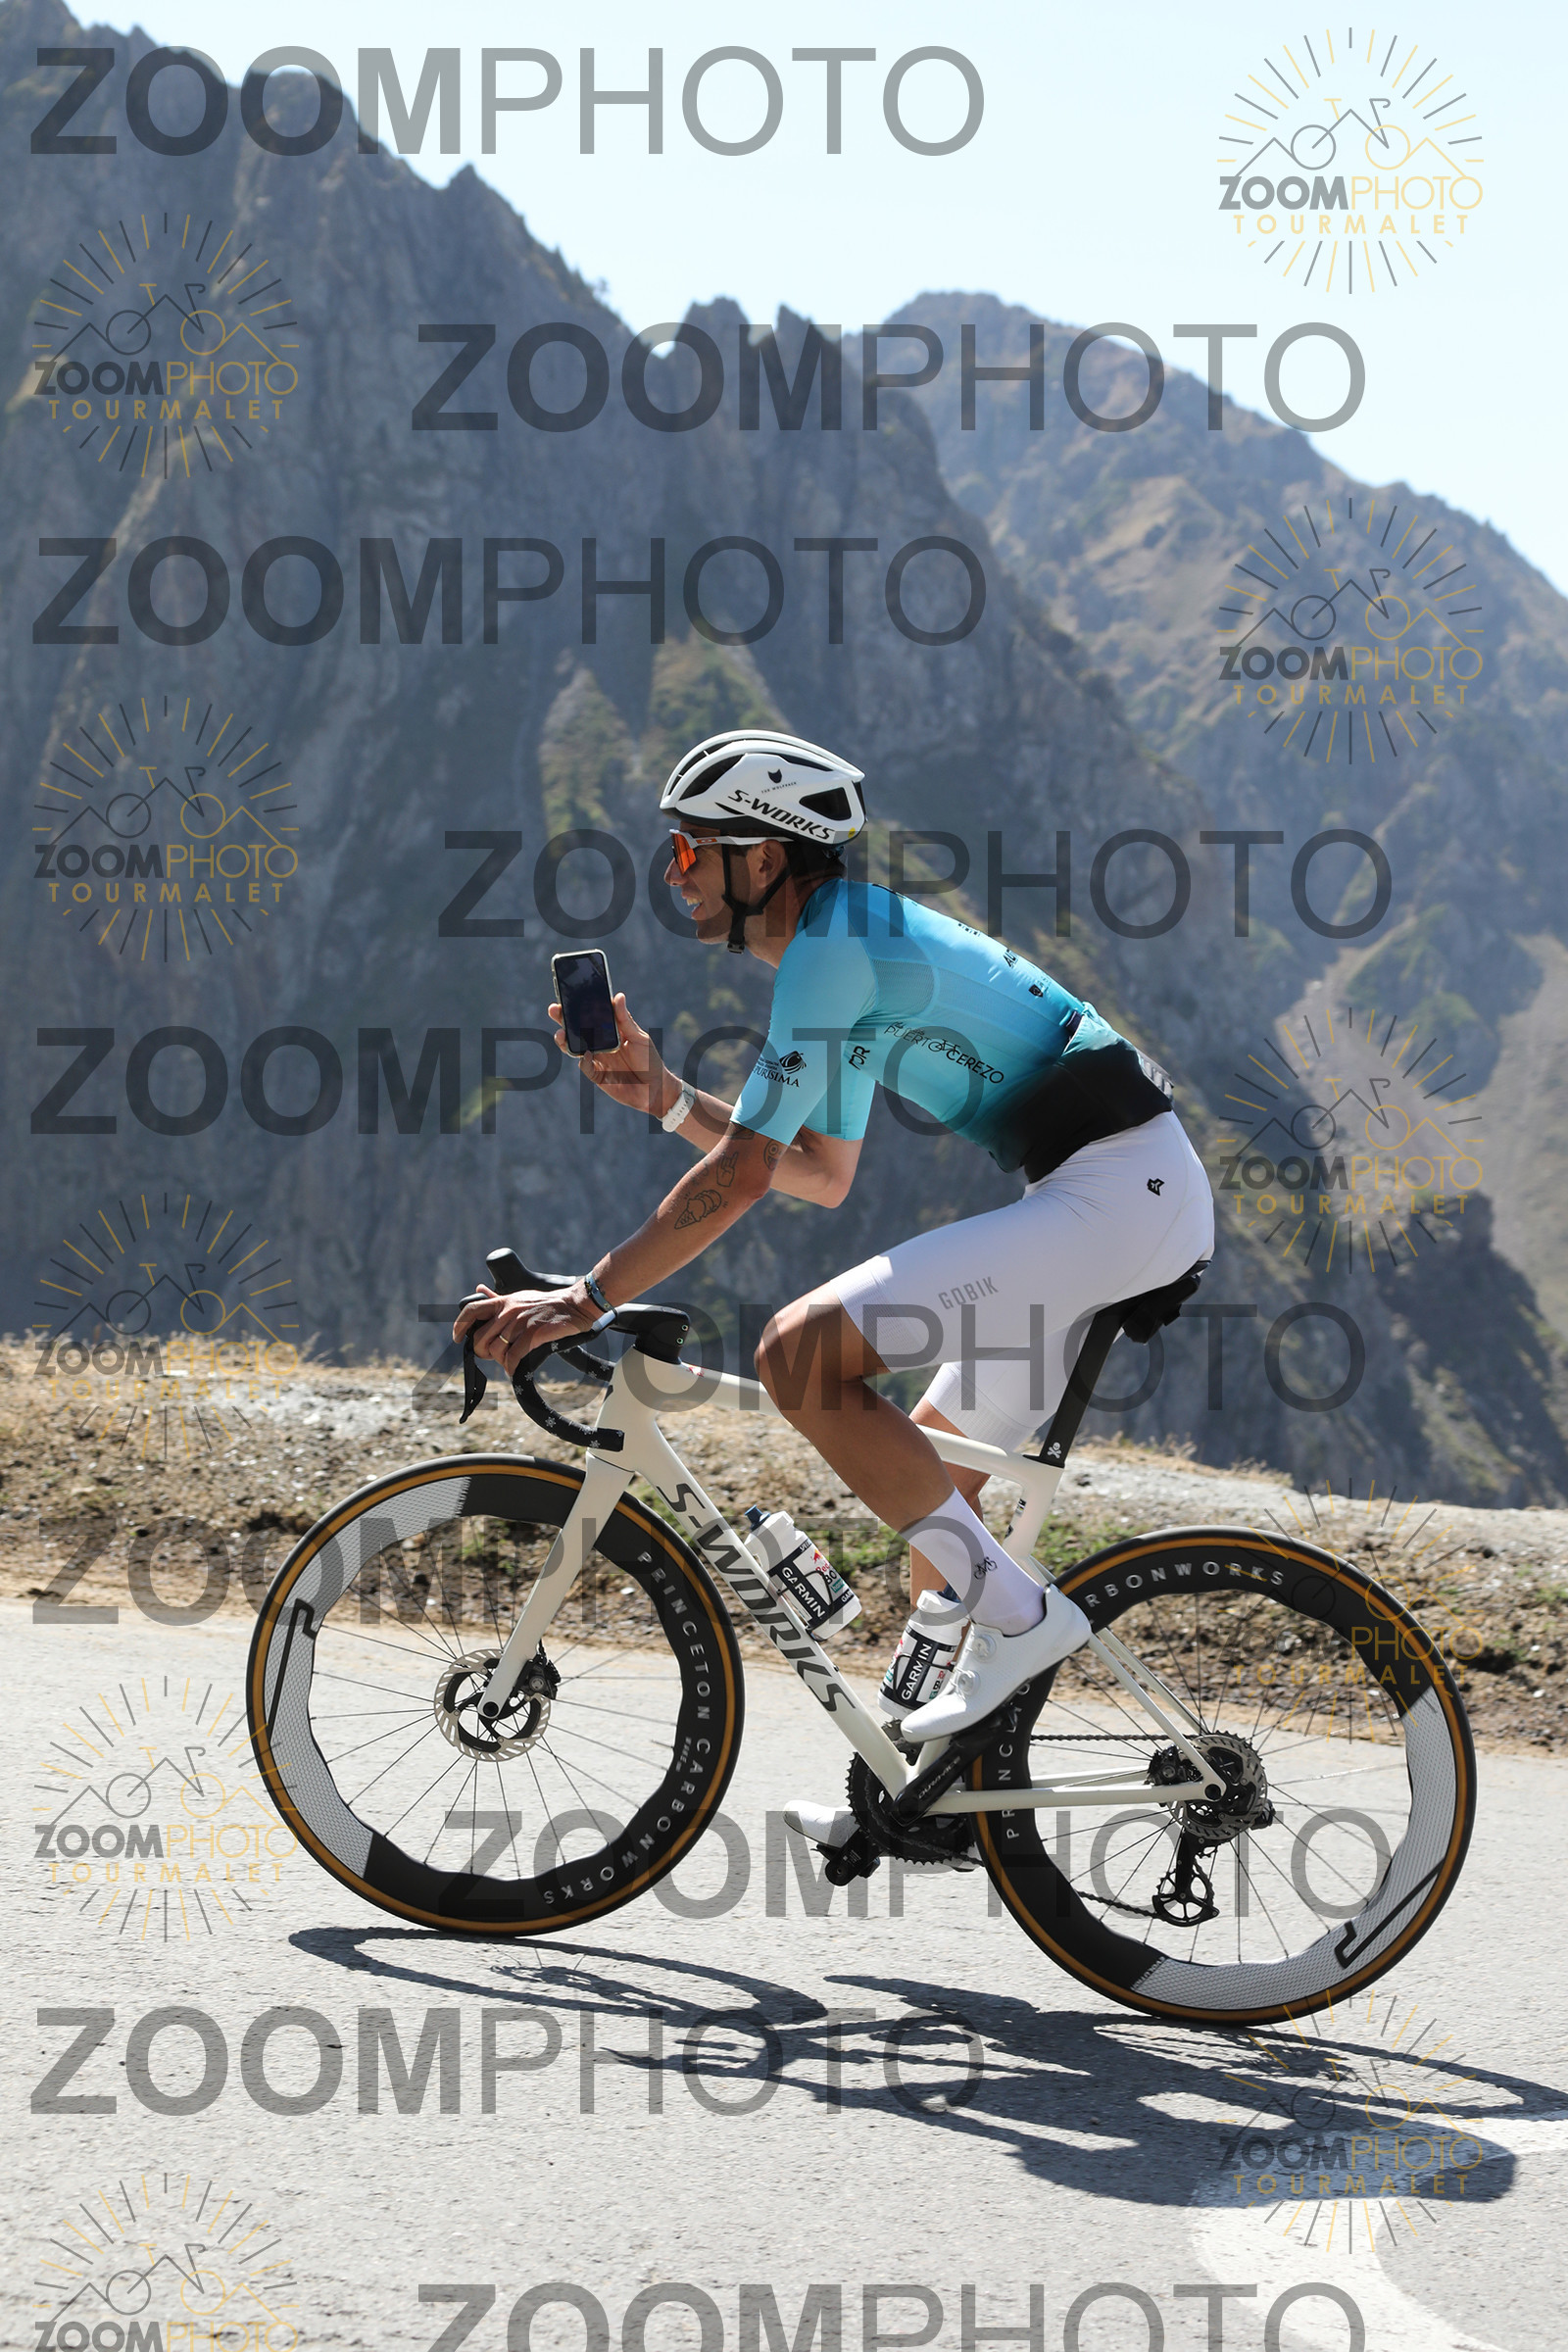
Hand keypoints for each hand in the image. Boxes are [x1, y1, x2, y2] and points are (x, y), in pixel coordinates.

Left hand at [452, 1283, 596, 1377]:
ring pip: (496, 1350)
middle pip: (480, 1338)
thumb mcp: (519, 1296)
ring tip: (508, 1362)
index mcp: (503, 1301)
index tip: (457, 1338)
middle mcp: (508, 1311)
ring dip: (499, 1361)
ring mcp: (520, 1322)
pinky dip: (511, 1367)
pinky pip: (513, 1356)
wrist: (574, 1305)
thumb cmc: (547, 1303)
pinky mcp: (533, 1333)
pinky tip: (514, 1369)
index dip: (459, 1326)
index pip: (471, 1310)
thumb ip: (498, 1297)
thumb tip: (479, 1289)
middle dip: (482, 1352)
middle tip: (492, 1356)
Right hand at [549, 991, 670, 1116]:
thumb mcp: (639, 1037)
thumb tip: (618, 996)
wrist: (656, 1088)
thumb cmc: (649, 1060)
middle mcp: (599, 1044)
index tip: (568, 996)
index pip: (590, 1017)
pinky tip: (585, 1054)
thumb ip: (625, 1020)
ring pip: (575, 1048)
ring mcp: (597, 1059)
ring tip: (561, 1034)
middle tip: (554, 1010)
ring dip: (565, 1041)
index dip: (578, 1007)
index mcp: (609, 1031)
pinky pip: (585, 1067)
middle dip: (563, 1020)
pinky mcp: (596, 1075)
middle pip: (577, 1030)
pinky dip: (584, 1060)